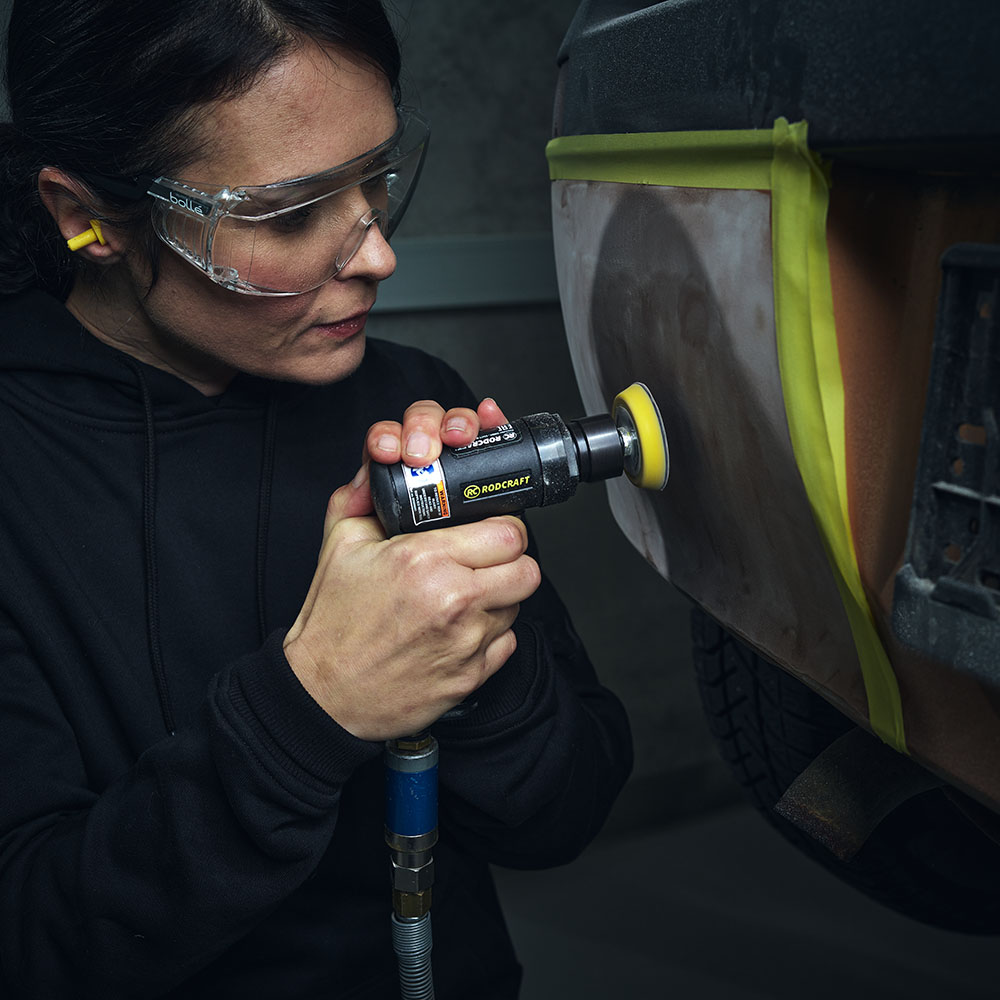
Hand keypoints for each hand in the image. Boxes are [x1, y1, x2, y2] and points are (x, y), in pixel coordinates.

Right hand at [283, 397, 540, 740]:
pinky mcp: (471, 676)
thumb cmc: (332, 625)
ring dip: (499, 598)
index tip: (488, 531)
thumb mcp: (341, 545)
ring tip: (464, 597)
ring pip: (518, 606)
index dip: (502, 527)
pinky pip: (506, 643)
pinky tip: (459, 630)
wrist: (322, 694)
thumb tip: (383, 466)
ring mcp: (466, 642)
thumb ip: (367, 496)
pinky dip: (490, 635)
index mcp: (425, 561)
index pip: (508, 533)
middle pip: (527, 569)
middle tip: (486, 562)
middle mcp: (454, 600)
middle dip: (510, 561)